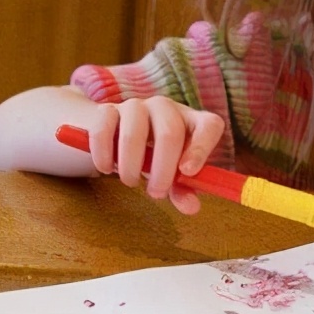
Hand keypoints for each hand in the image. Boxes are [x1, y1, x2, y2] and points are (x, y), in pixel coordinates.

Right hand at [85, 96, 224, 214]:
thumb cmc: (154, 156)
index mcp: (191, 121)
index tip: (188, 172)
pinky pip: (103, 131)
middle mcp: (166, 108)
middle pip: (169, 133)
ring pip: (133, 134)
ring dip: (131, 167)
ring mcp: (136, 106)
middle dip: (162, 169)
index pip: (210, 125)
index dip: (202, 148)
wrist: (117, 133)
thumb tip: (191, 207)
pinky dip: (104, 156)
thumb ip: (182, 190)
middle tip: (155, 192)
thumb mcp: (172, 173)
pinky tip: (106, 168)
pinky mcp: (107, 110)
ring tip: (130, 181)